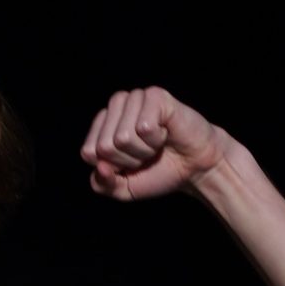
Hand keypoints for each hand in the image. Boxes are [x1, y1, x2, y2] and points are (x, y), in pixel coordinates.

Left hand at [81, 86, 228, 201]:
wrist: (195, 168)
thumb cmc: (158, 172)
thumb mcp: (124, 189)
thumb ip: (103, 185)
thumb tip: (100, 167)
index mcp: (102, 124)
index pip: (88, 152)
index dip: (112, 168)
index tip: (131, 164)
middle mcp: (116, 106)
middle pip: (104, 146)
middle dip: (128, 160)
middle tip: (147, 154)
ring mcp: (135, 98)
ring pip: (123, 137)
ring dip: (144, 150)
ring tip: (157, 144)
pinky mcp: (155, 95)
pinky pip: (144, 127)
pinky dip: (157, 139)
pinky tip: (166, 133)